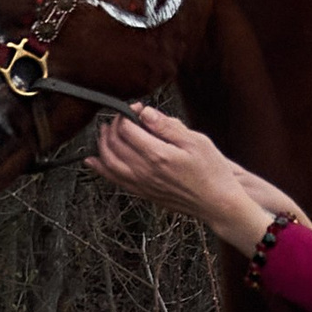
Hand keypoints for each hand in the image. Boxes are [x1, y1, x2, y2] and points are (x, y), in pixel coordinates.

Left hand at [91, 103, 298, 253]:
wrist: (218, 203)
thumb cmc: (212, 171)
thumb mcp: (196, 141)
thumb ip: (167, 127)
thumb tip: (145, 113)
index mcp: (158, 155)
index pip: (128, 129)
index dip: (127, 114)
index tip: (135, 108)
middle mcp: (145, 172)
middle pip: (114, 145)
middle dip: (111, 127)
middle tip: (118, 118)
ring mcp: (142, 185)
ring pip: (109, 164)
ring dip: (102, 145)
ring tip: (104, 133)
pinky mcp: (143, 194)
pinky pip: (115, 180)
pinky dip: (101, 169)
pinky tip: (93, 161)